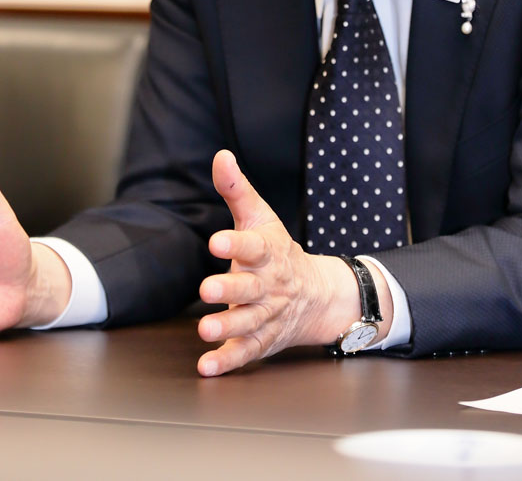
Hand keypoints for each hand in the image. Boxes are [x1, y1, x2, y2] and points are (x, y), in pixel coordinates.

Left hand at [196, 150, 390, 375]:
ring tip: (204, 330)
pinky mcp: (263, 340)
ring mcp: (267, 314)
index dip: (235, 244)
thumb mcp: (260, 216)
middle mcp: (269, 285)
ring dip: (227, 327)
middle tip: (206, 289)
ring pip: (249, 322)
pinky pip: (247, 353)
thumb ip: (236, 189)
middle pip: (250, 288)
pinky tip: (207, 365)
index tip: (216, 241)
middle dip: (230, 289)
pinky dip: (228, 361)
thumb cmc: (277, 250)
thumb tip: (220, 156)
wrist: (316, 294)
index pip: (254, 246)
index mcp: (268, 252)